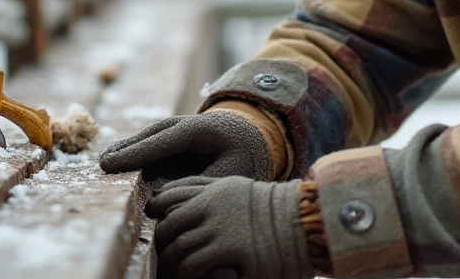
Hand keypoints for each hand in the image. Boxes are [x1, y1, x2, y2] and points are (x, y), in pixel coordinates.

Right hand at [99, 113, 271, 186]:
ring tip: (104, 163)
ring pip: (148, 137)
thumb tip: (165, 196)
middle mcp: (187, 124)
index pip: (166, 139)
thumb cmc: (245, 157)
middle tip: (102, 164)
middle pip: (152, 134)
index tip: (113, 163)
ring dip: (127, 149)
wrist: (253, 138)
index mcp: (203, 129)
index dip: (138, 151)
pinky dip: (134, 151)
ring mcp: (179, 128)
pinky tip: (117, 161)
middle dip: (128, 149)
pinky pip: (151, 144)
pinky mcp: (174, 138)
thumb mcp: (233, 172)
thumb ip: (202, 183)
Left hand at [147, 176, 313, 278]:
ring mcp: (222, 226)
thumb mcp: (240, 190)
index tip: (154, 222)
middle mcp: (215, 204)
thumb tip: (177, 195)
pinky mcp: (231, 249)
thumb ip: (212, 189)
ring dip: (171, 260)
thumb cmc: (274, 212)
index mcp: (218, 188)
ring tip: (171, 270)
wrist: (305, 224)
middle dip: (162, 239)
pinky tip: (192, 276)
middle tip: (160, 253)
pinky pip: (194, 263)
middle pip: (171, 221)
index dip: (158, 210)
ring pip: (179, 245)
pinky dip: (188, 272)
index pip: (173, 195)